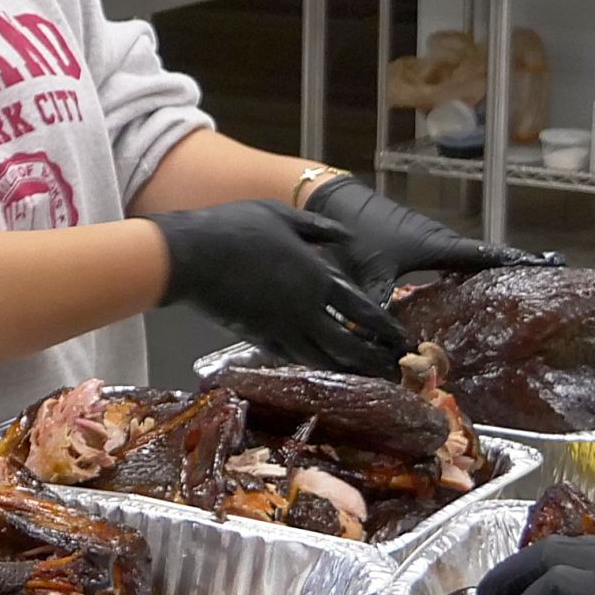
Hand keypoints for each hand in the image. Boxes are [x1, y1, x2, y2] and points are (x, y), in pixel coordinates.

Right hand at [152, 199, 407, 374]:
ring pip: (322, 357)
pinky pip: (292, 356)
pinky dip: (312, 365)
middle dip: (372, 357)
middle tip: (391, 369)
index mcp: (316, 276)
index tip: (401, 338)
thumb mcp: (284, 217)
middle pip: (347, 342)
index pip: (361, 309)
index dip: (384, 326)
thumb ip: (320, 229)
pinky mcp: (258, 337)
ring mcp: (281, 327)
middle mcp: (305, 308)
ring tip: (366, 378)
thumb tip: (347, 237)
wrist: (193, 256)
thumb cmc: (237, 227)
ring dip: (347, 369)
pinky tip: (322, 368)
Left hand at [303, 173, 543, 290]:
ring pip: (469, 265)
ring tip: (515, 304)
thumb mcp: (368, 277)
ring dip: (490, 278)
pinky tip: (467, 300)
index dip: (518, 263)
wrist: (333, 201)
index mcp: (440, 247)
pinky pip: (452, 267)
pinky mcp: (419, 248)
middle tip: (540, 298)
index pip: (489, 257)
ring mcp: (432, 244)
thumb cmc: (354, 233)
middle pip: (486, 262)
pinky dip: (465, 279)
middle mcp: (442, 243)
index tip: (552, 268)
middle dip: (512, 277)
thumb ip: (380, 311)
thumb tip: (392, 350)